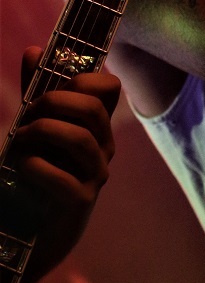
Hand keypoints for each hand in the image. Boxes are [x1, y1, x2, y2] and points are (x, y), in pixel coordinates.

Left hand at [11, 47, 120, 282]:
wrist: (31, 232)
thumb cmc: (37, 173)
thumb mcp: (34, 127)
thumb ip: (35, 91)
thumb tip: (32, 50)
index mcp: (96, 126)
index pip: (110, 87)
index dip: (84, 78)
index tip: (55, 87)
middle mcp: (102, 148)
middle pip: (92, 109)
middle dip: (52, 103)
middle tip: (26, 116)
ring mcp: (94, 176)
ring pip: (80, 139)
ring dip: (40, 132)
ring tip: (17, 141)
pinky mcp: (79, 202)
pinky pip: (60, 177)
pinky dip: (34, 166)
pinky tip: (22, 168)